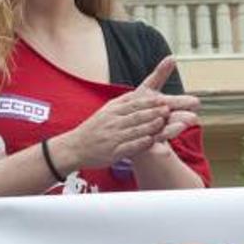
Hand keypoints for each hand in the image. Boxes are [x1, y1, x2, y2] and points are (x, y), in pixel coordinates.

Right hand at [52, 57, 198, 169]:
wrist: (75, 147)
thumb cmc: (96, 127)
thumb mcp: (109, 110)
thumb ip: (127, 102)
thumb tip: (145, 92)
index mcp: (114, 110)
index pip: (135, 104)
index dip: (150, 102)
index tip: (164, 99)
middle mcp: (113, 121)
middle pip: (136, 115)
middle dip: (153, 112)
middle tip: (169, 109)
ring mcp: (113, 136)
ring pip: (134, 130)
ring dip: (149, 125)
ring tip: (162, 122)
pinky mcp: (112, 151)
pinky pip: (128, 146)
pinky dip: (140, 142)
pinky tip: (151, 140)